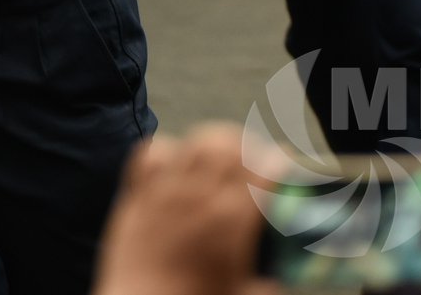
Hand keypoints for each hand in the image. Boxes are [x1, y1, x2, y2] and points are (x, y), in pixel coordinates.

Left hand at [94, 125, 279, 294]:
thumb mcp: (244, 292)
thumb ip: (265, 279)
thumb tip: (274, 276)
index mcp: (233, 220)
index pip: (265, 168)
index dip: (279, 161)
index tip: (282, 167)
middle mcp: (200, 197)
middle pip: (228, 144)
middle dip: (245, 147)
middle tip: (249, 162)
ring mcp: (165, 192)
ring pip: (192, 141)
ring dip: (209, 145)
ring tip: (214, 160)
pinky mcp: (137, 194)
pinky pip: (151, 151)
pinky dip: (166, 151)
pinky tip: (174, 166)